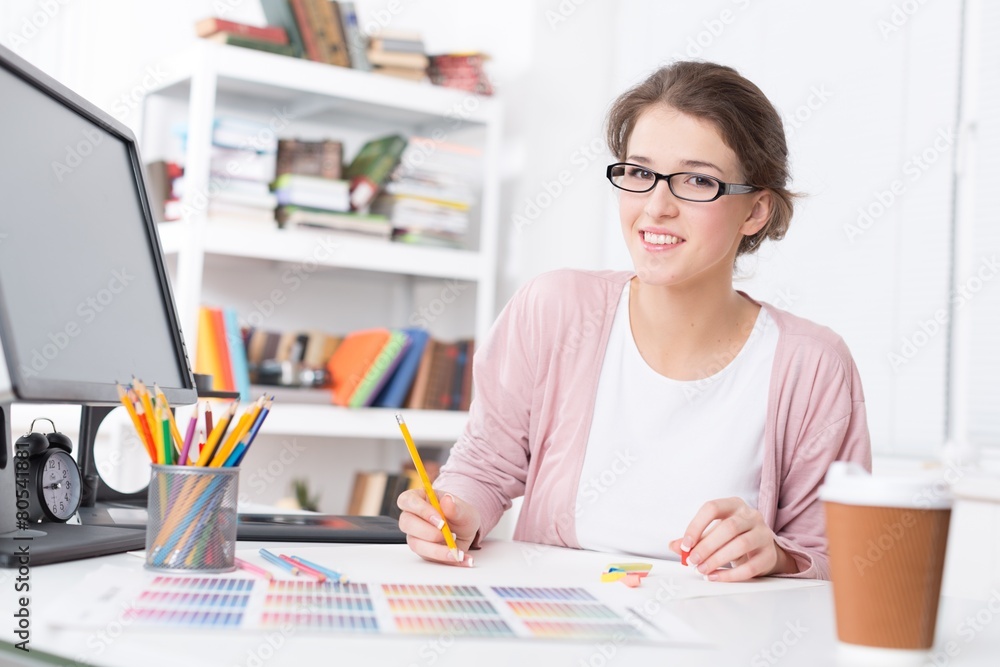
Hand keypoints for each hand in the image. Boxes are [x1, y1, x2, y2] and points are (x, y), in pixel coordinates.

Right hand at [397, 488, 479, 567]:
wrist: (466, 531)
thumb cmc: (460, 515)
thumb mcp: (464, 509)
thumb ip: (456, 507)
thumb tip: (448, 500)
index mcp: (419, 498)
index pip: (407, 500)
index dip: (420, 510)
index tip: (440, 520)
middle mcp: (413, 516)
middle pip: (406, 523)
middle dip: (428, 531)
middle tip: (448, 535)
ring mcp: (415, 534)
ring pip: (415, 543)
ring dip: (436, 549)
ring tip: (455, 549)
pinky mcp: (421, 550)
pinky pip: (427, 557)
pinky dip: (444, 558)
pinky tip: (458, 556)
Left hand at [668, 497, 797, 580]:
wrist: (762, 549)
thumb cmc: (733, 537)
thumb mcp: (713, 533)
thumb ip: (695, 539)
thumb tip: (674, 546)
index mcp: (733, 505)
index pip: (712, 508)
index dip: (696, 525)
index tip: (685, 544)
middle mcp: (751, 516)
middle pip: (728, 527)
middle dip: (707, 546)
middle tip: (693, 561)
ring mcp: (763, 534)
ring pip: (741, 544)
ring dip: (718, 560)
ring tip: (702, 570)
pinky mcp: (769, 554)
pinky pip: (751, 566)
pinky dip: (731, 574)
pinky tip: (716, 577)